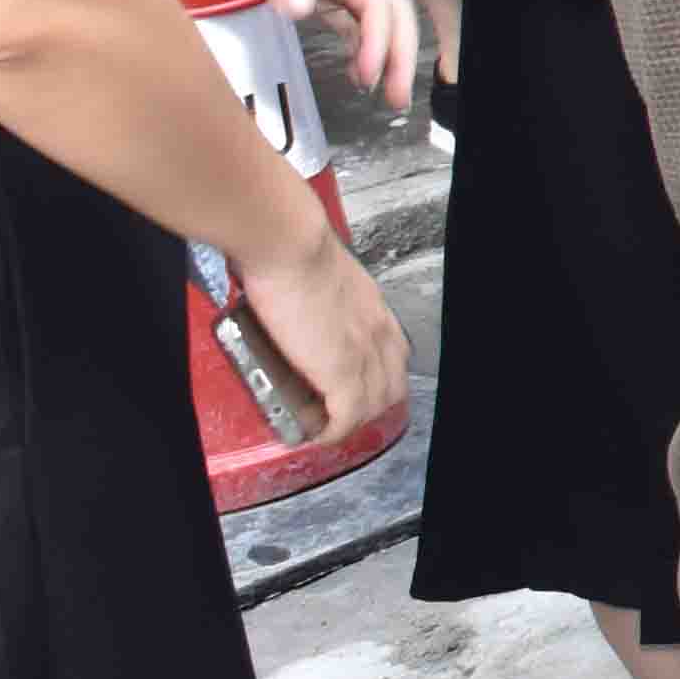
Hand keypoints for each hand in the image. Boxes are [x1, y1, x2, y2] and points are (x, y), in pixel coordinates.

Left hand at [196, 0, 419, 110]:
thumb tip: (304, 10)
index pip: (375, 1)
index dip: (378, 41)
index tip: (368, 77)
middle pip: (392, 11)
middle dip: (399, 54)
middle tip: (397, 101)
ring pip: (378, 16)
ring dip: (386, 54)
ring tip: (385, 94)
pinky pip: (353, 15)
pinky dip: (362, 43)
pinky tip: (357, 69)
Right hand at [224, 225, 410, 444]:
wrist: (289, 244)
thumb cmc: (292, 247)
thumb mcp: (319, 273)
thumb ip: (315, 292)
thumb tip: (287, 295)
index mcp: (373, 308)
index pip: (393, 354)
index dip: (375, 376)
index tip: (352, 386)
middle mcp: (379, 331)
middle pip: (391, 386)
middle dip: (368, 406)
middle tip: (336, 412)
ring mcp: (364, 354)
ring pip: (373, 406)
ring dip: (349, 421)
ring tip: (320, 424)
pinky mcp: (342, 373)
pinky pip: (346, 418)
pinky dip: (332, 432)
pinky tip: (315, 434)